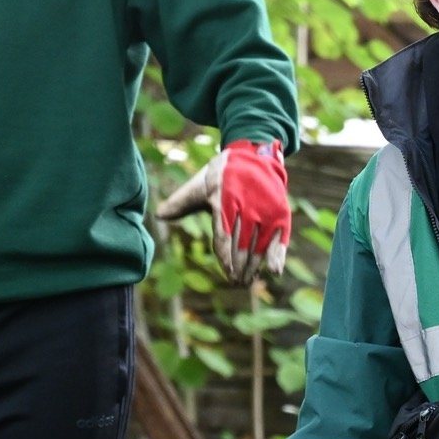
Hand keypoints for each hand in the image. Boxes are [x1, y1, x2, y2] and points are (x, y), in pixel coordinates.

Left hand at [156, 139, 290, 284]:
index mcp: (224, 198)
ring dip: (254, 267)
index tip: (227, 272)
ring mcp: (265, 210)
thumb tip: (158, 215)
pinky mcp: (280, 213)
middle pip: (242, 245)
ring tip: (247, 281)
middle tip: (236, 284)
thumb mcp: (200, 185)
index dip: (226, 256)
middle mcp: (247, 205)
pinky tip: (274, 272)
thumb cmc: (222, 174)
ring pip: (259, 245)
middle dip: (239, 268)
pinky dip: (277, 255)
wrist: (255, 155)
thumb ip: (181, 202)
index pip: (224, 234)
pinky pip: (278, 238)